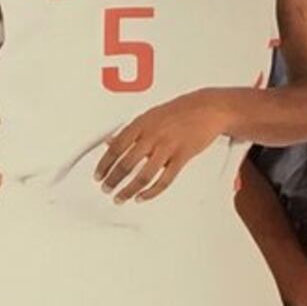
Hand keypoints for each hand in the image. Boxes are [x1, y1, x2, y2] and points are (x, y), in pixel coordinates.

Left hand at [94, 91, 231, 203]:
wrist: (208, 108)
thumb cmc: (180, 110)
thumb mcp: (150, 115)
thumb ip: (130, 131)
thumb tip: (109, 142)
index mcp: (141, 123)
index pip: (116, 147)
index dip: (104, 164)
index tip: (98, 175)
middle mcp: (152, 135)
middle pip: (127, 163)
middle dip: (113, 180)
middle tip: (106, 189)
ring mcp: (168, 146)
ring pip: (143, 175)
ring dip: (129, 190)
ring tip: (121, 197)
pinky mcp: (182, 157)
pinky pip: (164, 180)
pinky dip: (151, 192)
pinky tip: (143, 196)